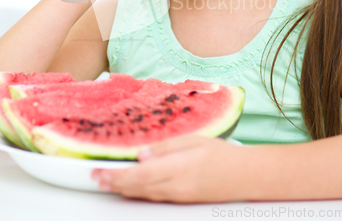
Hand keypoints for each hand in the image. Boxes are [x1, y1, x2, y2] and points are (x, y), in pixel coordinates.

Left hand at [91, 134, 243, 202]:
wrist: (244, 177)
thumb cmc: (222, 155)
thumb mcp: (193, 141)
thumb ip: (165, 148)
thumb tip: (141, 155)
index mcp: (176, 168)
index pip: (138, 175)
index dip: (115, 176)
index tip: (99, 172)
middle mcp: (174, 186)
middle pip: (136, 188)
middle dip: (114, 184)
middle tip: (96, 178)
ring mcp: (177, 196)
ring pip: (143, 195)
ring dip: (123, 189)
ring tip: (108, 183)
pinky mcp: (181, 200)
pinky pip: (154, 197)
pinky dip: (138, 192)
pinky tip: (131, 188)